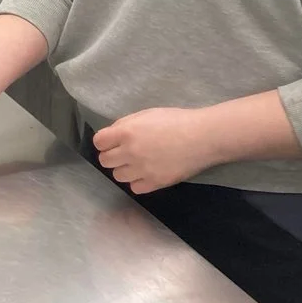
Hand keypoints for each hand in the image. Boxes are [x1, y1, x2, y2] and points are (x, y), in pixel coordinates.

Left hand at [92, 107, 219, 193]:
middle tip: (123, 152)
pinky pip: (135, 188)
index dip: (104, 141)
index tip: (111, 141)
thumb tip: (112, 135)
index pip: (98, 142)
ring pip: (118, 176)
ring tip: (137, 162)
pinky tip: (146, 173)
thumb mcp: (146, 114)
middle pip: (105, 161)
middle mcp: (131, 152)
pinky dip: (138, 181)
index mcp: (127, 132)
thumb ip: (125, 124)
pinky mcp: (155, 183)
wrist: (202, 137)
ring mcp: (142, 170)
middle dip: (111, 155)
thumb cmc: (176, 120)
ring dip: (124, 169)